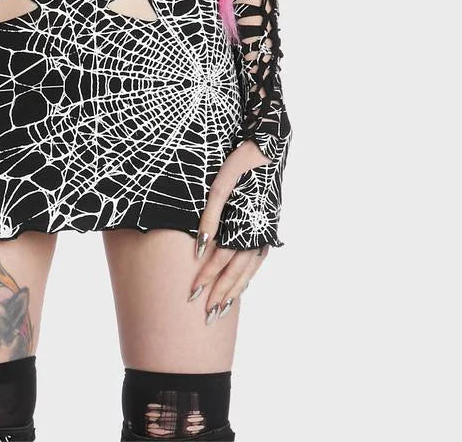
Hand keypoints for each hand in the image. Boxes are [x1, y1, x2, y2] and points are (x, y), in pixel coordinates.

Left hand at [187, 139, 272, 322]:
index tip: (191, 294)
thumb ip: (209, 217)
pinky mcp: (268, 228)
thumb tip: (197, 247)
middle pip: (236, 272)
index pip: (221, 260)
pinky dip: (248, 275)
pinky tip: (241, 284)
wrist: (270, 148)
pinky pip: (258, 260)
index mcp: (245, 225)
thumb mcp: (220, 186)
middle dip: (219, 293)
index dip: (206, 277)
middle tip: (205, 315)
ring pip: (249, 270)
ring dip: (234, 291)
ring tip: (221, 309)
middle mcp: (258, 234)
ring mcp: (265, 232)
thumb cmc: (241, 163)